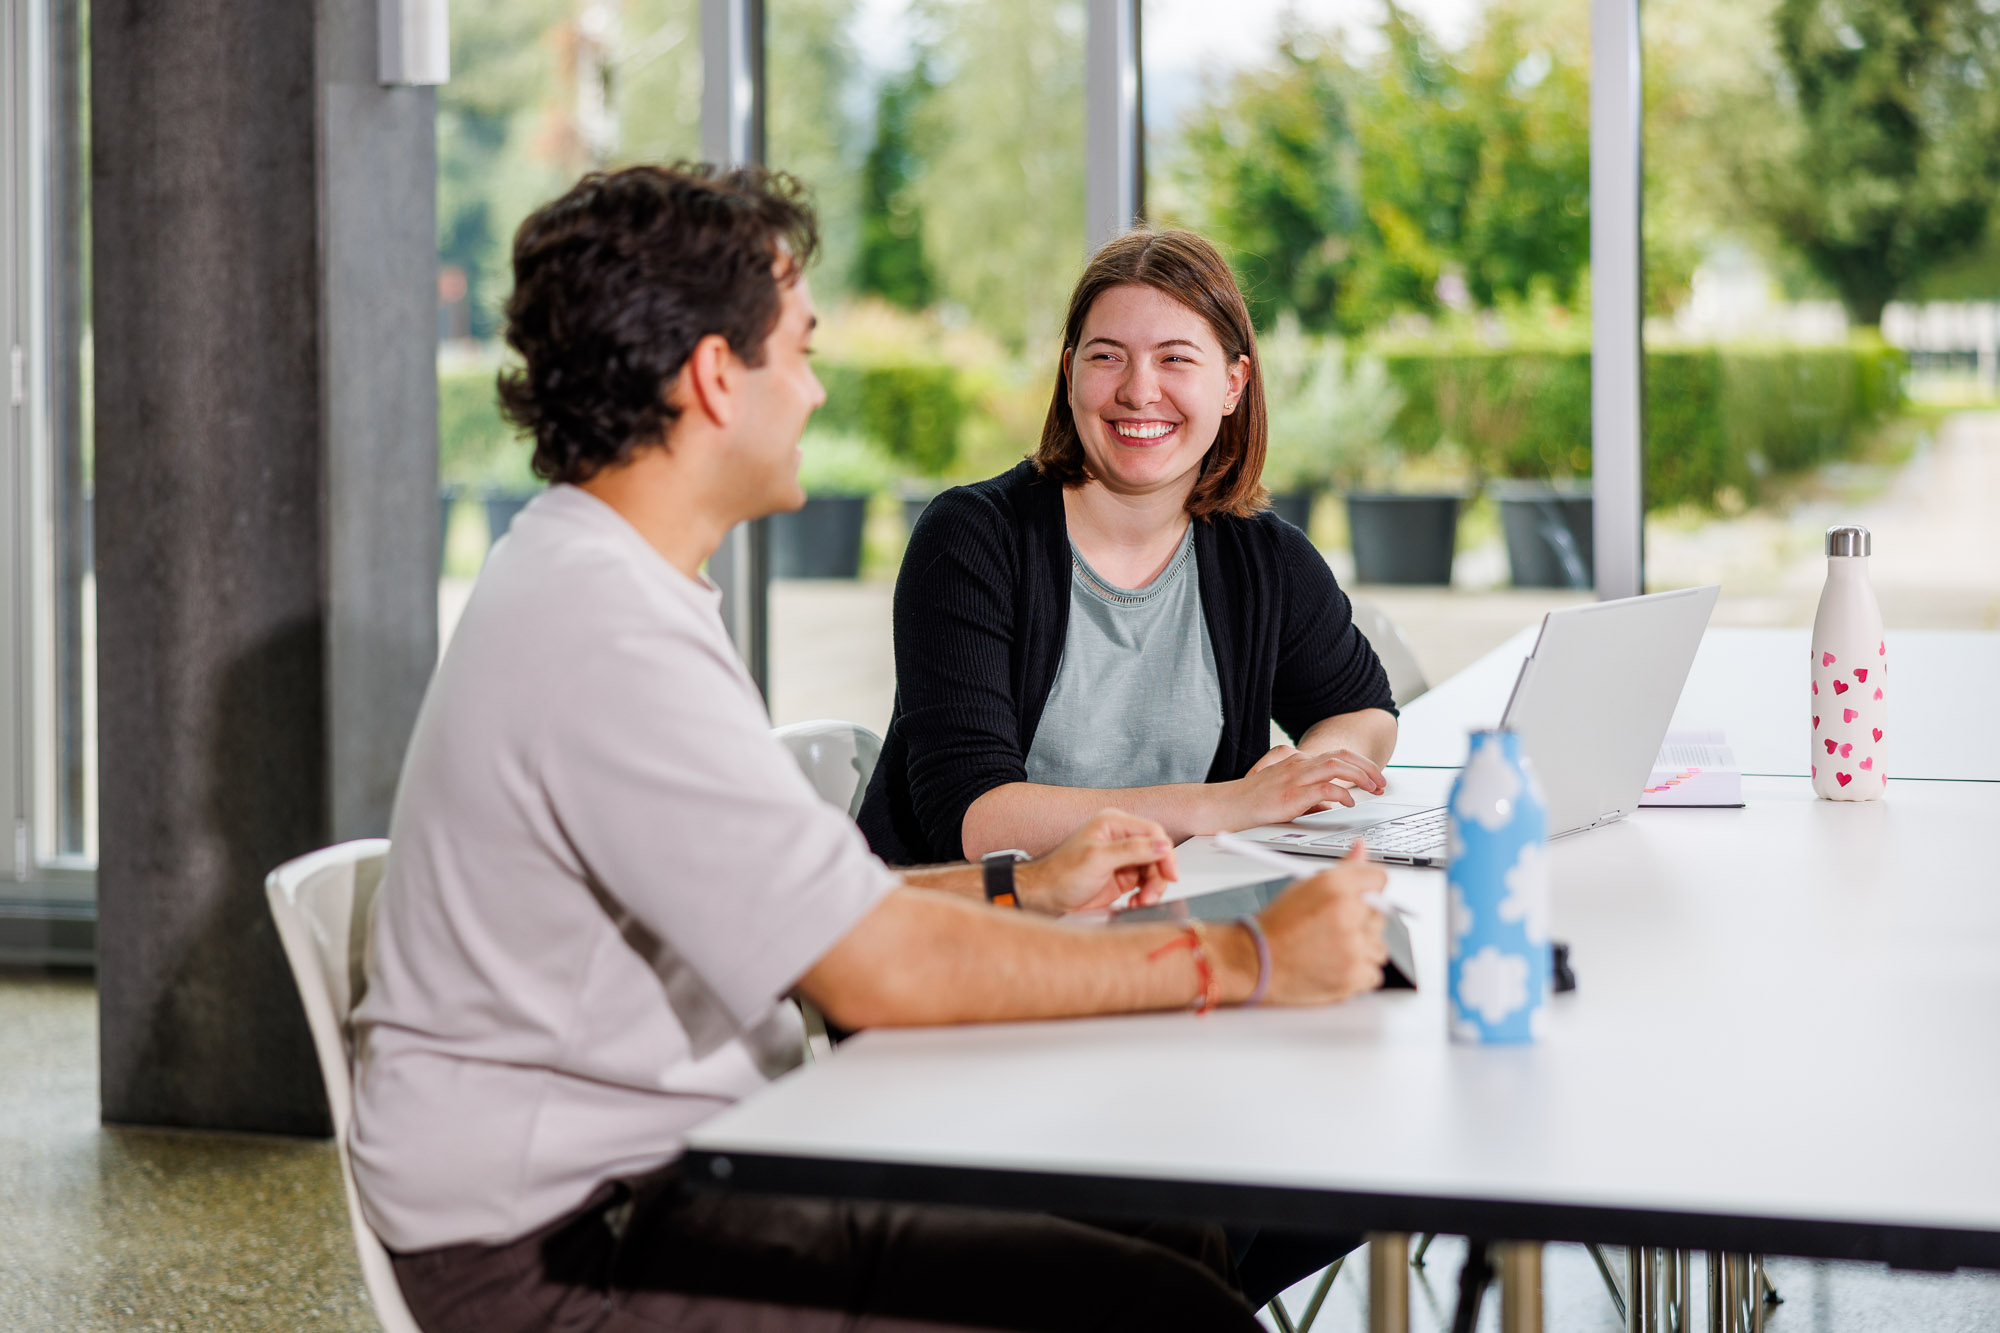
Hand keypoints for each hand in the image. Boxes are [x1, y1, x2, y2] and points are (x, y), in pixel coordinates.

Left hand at [1015, 809, 1178, 914]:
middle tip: (1151, 895)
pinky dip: (1146, 895)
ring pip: (1154, 870)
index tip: (1170, 874)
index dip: (1165, 853)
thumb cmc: (1062, 874)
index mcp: (1113, 823)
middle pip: (1157, 853)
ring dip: (1152, 888)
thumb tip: (1162, 845)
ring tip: (1141, 902)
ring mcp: (1123, 857)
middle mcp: (1120, 837)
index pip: (1152, 833)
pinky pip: (1146, 883)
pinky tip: (1136, 903)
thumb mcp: (1098, 859)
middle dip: (1158, 876)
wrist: (1046, 896)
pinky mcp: (1123, 876)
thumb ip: (1132, 850)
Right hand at [1216, 747, 1387, 828]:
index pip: (1336, 755)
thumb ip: (1308, 798)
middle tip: (1382, 782)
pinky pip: (1325, 788)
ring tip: (1373, 789)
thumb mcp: (1284, 797)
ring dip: (1361, 776)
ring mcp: (1294, 776)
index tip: (1374, 777)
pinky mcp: (1291, 793)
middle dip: (1367, 768)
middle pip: (1342, 756)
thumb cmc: (1247, 804)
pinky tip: (1349, 802)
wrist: (1221, 806)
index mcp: (1295, 761)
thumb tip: (1327, 805)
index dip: (1360, 764)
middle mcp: (1297, 763)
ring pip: (1337, 766)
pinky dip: (1342, 794)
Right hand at [1254, 840, 1388, 1003]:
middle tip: (1333, 927)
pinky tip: (1334, 965)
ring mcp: (1353, 947)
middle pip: (1380, 913)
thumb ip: (1343, 868)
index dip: (1367, 888)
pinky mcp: (1354, 975)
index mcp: (1334, 886)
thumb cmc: (1275, 926)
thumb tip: (1362, 848)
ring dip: (1362, 948)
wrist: (1254, 961)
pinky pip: (1374, 973)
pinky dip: (1358, 973)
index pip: (1379, 878)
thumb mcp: (1305, 886)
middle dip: (1362, 920)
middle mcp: (1347, 913)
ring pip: (1379, 945)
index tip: (1359, 897)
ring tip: (1331, 948)